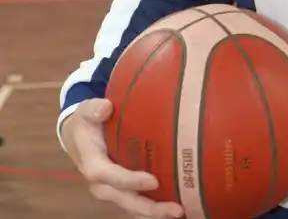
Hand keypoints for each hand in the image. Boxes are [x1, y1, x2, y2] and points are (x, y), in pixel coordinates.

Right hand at [62, 99, 183, 218]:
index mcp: (93, 163)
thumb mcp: (86, 111)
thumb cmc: (87, 123)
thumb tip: (105, 107)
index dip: (129, 181)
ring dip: (154, 212)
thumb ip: (93, 109)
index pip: (110, 176)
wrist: (78, 137)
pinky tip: (178, 207)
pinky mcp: (121, 191)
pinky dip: (154, 208)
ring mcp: (111, 190)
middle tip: (176, 210)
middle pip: (124, 199)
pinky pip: (137, 203)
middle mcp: (101, 183)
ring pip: (132, 206)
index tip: (153, 182)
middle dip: (149, 207)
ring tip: (180, 212)